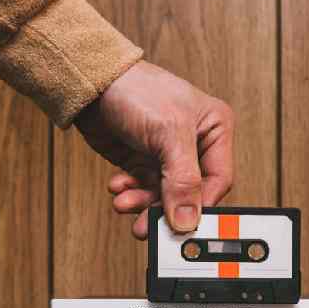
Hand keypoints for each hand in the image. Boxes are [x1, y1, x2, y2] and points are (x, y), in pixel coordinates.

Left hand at [74, 61, 233, 238]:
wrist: (89, 82)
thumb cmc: (136, 90)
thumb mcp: (168, 134)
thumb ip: (183, 180)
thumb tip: (188, 220)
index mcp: (215, 130)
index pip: (218, 180)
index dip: (202, 205)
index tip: (183, 226)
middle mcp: (195, 144)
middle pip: (190, 193)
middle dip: (166, 210)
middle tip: (148, 225)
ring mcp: (168, 155)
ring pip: (164, 196)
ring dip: (143, 203)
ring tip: (125, 203)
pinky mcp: (144, 161)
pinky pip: (144, 189)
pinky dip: (131, 194)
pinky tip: (119, 187)